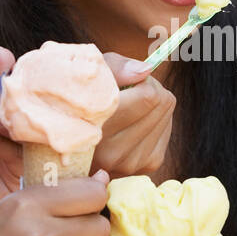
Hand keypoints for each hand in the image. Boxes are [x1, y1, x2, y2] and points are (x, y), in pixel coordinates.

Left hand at [0, 46, 20, 235]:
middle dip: (19, 101)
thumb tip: (6, 52)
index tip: (21, 68)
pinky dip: (1, 139)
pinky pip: (22, 155)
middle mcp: (15, 140)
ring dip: (9, 119)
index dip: (27, 82)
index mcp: (1, 120)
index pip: (27, 97)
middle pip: (36, 116)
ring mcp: (19, 162)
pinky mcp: (19, 184)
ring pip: (33, 134)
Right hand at [91, 53, 174, 177]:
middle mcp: (111, 152)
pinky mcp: (145, 168)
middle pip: (160, 103)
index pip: (146, 97)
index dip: (141, 79)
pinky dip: (155, 120)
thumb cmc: (80, 99)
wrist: (70, 145)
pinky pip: (166, 131)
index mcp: (93, 127)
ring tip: (130, 107)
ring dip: (153, 105)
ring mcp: (129, 164)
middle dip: (149, 89)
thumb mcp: (88, 74)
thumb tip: (146, 71)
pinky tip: (135, 122)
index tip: (126, 80)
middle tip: (129, 91)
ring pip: (166, 116)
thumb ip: (116, 67)